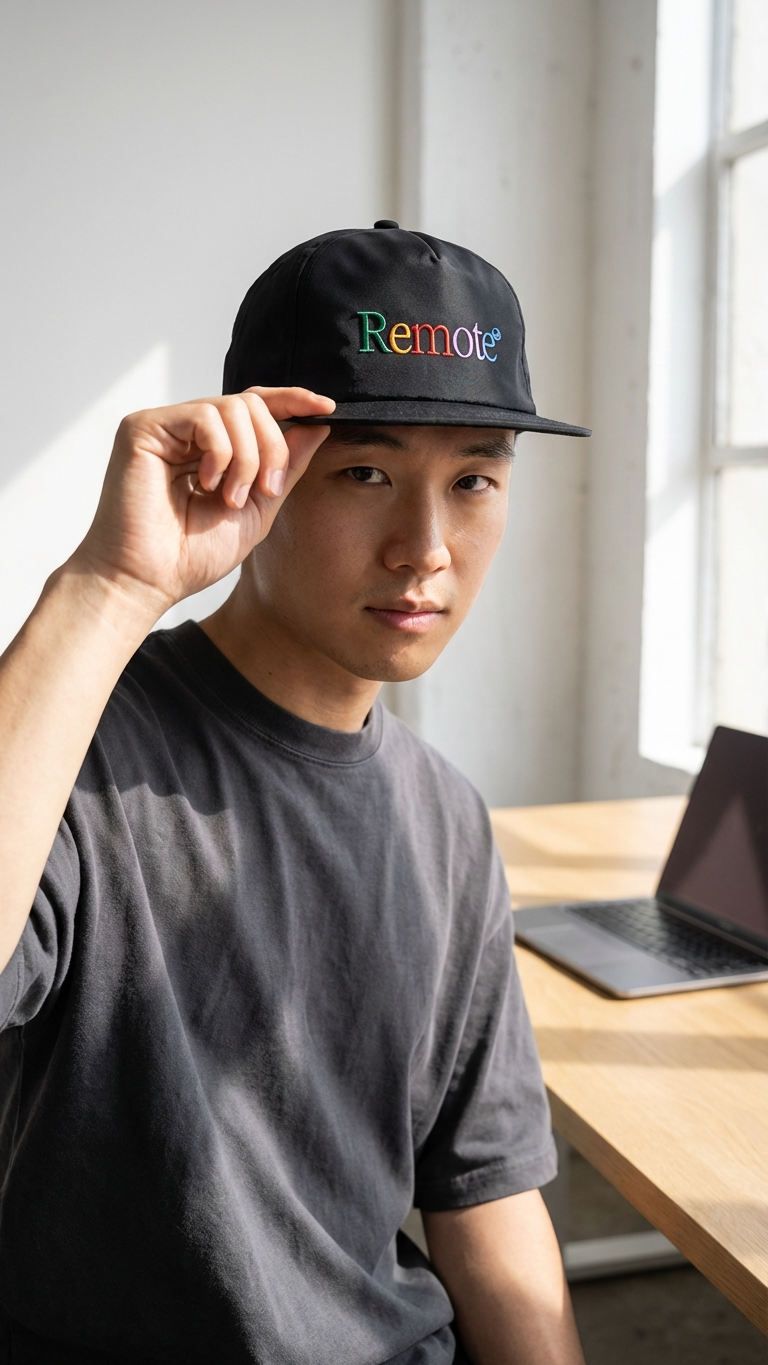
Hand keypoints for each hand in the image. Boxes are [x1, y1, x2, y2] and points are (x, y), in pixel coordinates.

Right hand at [71, 387, 333, 616]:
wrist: (151, 580)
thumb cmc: (192, 555)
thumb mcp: (258, 509)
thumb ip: (284, 467)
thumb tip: (316, 426)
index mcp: (210, 447)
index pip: (254, 407)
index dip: (292, 400)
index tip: (327, 407)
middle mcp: (186, 431)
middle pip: (251, 404)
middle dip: (271, 448)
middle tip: (264, 492)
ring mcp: (165, 426)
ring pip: (233, 407)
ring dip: (247, 458)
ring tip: (229, 497)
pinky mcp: (144, 428)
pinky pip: (204, 416)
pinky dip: (220, 452)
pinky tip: (206, 484)